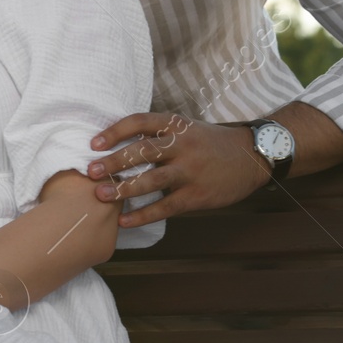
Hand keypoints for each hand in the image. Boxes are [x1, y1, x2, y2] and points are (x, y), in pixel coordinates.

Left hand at [85, 112, 274, 226]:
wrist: (251, 157)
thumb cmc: (210, 143)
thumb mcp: (186, 129)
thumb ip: (158, 136)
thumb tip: (117, 146)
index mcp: (177, 125)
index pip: (140, 122)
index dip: (115, 131)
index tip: (94, 143)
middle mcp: (183, 145)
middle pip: (143, 151)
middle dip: (114, 162)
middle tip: (91, 171)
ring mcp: (190, 171)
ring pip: (152, 179)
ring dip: (124, 188)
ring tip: (101, 195)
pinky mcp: (197, 195)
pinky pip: (165, 206)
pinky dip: (143, 214)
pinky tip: (124, 221)